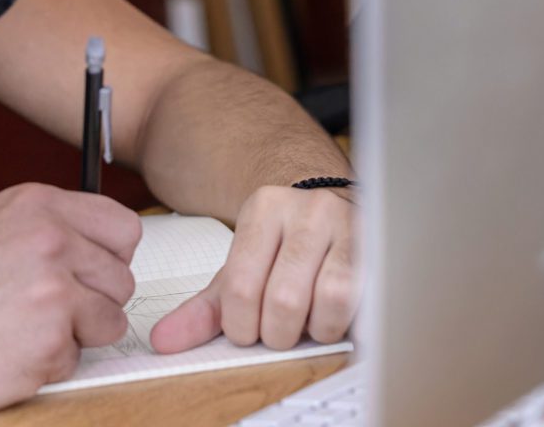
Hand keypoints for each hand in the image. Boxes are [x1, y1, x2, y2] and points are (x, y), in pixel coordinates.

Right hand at [0, 183, 141, 419]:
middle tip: (44, 311)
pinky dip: (46, 366)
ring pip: (109, 322)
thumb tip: (90, 246)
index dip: (109, 257)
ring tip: (21, 331)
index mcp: (38, 206)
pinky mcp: (48, 346)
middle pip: (121, 280)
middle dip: (92, 301)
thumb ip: (42, 228)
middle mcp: (52, 243)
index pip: (124, 228)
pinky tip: (4, 354)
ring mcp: (53, 295)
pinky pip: (75, 361)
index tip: (89, 272)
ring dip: (75, 335)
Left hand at [148, 185, 357, 353]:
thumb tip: (164, 340)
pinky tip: (335, 317)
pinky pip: (365, 301)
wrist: (330, 203)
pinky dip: (347, 322)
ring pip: (331, 300)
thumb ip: (203, 309)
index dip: (242, 327)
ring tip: (309, 323)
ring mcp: (348, 225)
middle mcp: (307, 210)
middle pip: (285, 299)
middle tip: (279, 330)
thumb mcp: (239, 269)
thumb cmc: (283, 246)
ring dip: (317, 329)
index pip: (241, 288)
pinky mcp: (379, 248)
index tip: (248, 329)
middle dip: (279, 333)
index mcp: (264, 208)